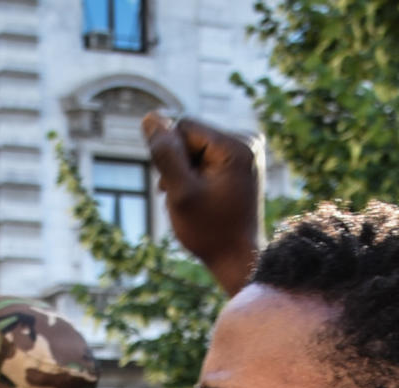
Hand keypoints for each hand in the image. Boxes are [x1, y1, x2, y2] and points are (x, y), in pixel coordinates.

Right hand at [144, 114, 262, 294]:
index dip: (172, 156)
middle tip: (188, 197)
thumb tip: (151, 117)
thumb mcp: (180, 193)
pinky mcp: (241, 160)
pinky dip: (197, 175)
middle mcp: (247, 140)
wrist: (238, 259)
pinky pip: (206, 156)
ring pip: (195, 147)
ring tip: (195, 199)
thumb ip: (165, 154)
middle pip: (190, 135)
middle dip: (180, 164)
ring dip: (186, 172)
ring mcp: (246, 150)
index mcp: (237, 145)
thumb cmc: (210, 232)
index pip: (183, 127)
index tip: (182, 187)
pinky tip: (200, 196)